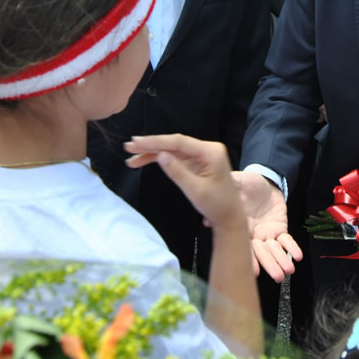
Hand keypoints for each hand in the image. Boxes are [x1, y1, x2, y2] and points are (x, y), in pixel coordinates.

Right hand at [124, 134, 243, 230]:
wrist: (229, 216)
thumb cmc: (216, 205)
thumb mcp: (195, 190)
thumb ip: (177, 171)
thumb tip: (160, 155)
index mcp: (210, 151)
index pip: (179, 142)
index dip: (156, 141)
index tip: (137, 141)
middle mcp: (207, 149)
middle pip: (174, 144)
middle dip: (151, 146)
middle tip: (129, 146)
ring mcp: (202, 154)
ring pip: (173, 150)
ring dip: (153, 153)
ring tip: (131, 158)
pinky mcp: (197, 162)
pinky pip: (177, 157)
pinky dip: (161, 160)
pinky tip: (145, 161)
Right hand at [231, 171, 302, 281]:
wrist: (264, 180)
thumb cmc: (246, 184)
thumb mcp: (235, 185)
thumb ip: (224, 200)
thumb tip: (206, 219)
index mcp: (241, 228)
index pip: (245, 247)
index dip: (250, 259)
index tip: (254, 271)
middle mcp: (254, 235)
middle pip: (262, 253)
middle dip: (269, 264)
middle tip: (277, 276)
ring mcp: (267, 233)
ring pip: (275, 250)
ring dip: (281, 260)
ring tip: (288, 270)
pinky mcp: (280, 228)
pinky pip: (286, 240)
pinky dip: (292, 248)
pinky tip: (297, 256)